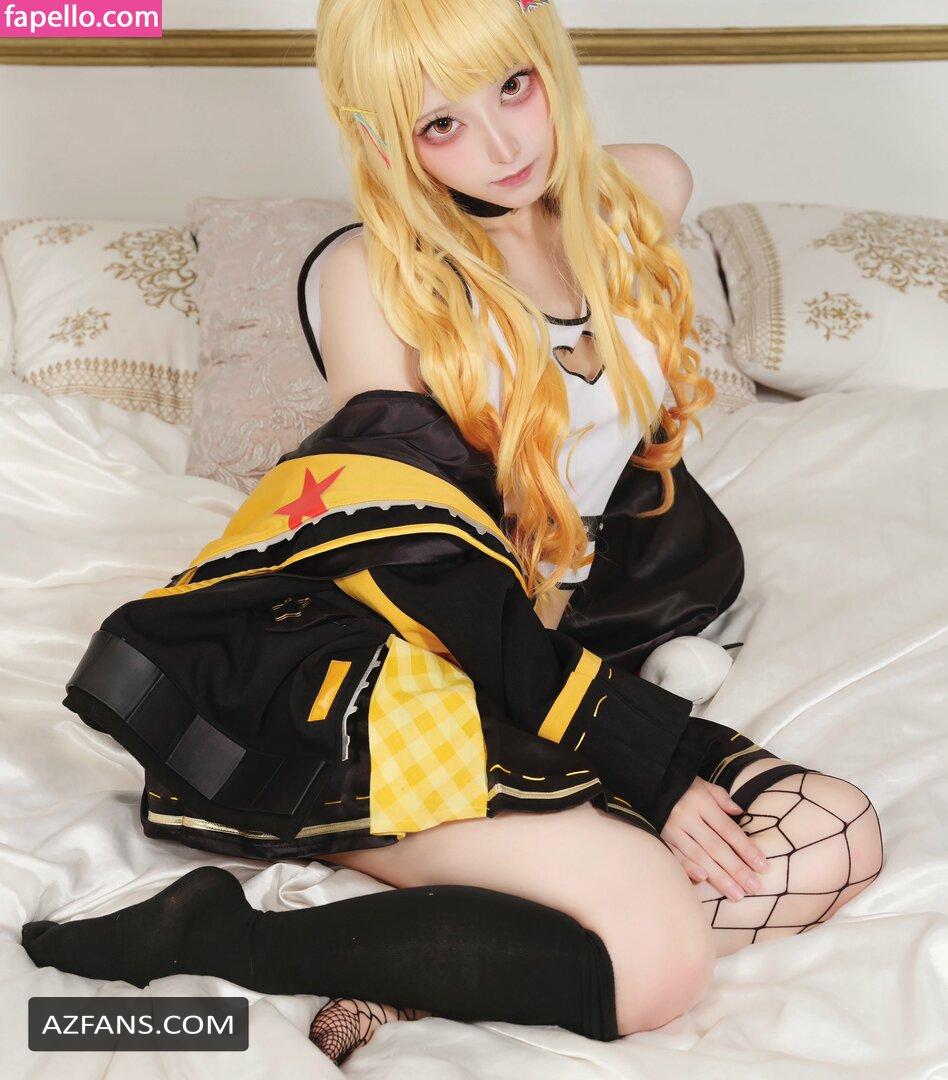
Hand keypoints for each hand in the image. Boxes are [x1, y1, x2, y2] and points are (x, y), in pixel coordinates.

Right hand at [660, 778, 768, 900]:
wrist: (645, 781)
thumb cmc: (679, 785)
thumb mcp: (702, 784)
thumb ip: (721, 798)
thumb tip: (740, 813)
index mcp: (700, 802)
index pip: (728, 830)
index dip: (746, 848)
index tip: (763, 866)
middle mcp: (686, 817)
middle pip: (716, 847)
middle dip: (736, 869)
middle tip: (754, 887)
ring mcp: (670, 829)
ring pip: (698, 856)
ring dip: (718, 877)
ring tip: (736, 894)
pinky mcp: (658, 837)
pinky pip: (675, 857)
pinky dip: (687, 869)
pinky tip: (702, 881)